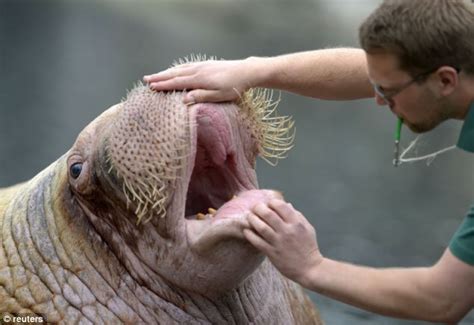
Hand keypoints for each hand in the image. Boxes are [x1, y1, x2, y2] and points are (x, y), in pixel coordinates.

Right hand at [143, 58, 258, 103]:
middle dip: (160, 76)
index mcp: (199, 79)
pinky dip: (178, 68)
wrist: (246, 71)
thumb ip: (201, 96)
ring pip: (180, 69)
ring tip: (156, 74)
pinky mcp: (207, 64)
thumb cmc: (233, 87)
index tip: (151, 87)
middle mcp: (198, 70)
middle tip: (145, 79)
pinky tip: (176, 69)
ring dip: (166, 72)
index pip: (177, 82)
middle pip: (175, 73)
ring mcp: (202, 66)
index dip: (163, 84)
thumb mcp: (218, 95)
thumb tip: (184, 99)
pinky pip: (187, 66)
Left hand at [243, 199, 322, 284]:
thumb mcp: (308, 228)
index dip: (272, 202)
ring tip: (249, 216)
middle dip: (259, 208)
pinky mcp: (272, 253)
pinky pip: (257, 241)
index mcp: (296, 223)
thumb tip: (286, 204)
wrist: (309, 269)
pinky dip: (249, 235)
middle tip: (255, 208)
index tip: (268, 204)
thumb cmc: (309, 247)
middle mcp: (287, 231)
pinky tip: (246, 230)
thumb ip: (297, 215)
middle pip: (268, 214)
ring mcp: (278, 242)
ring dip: (252, 219)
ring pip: (261, 227)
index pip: (280, 206)